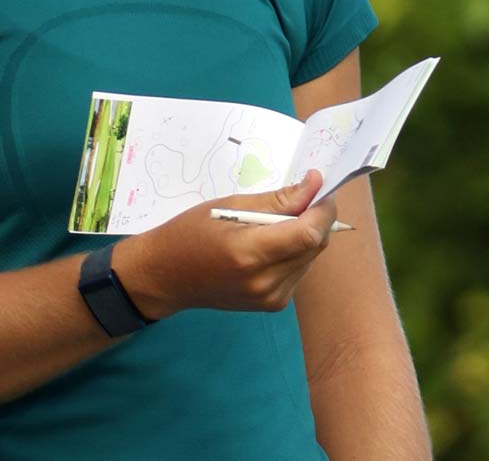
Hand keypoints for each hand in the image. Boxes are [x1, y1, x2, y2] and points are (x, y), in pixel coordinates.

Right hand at [116, 171, 339, 318]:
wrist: (166, 276)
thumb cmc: (189, 233)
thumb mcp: (228, 206)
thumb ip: (276, 200)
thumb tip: (314, 185)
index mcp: (248, 253)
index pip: (307, 233)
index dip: (322, 209)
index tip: (320, 186)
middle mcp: (264, 281)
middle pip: (314, 245)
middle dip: (317, 218)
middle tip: (301, 197)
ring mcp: (271, 297)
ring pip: (311, 258)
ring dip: (306, 235)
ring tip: (277, 222)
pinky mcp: (273, 304)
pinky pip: (299, 270)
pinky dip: (295, 252)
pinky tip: (272, 243)